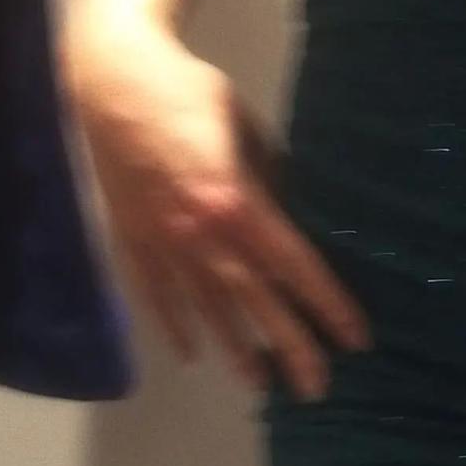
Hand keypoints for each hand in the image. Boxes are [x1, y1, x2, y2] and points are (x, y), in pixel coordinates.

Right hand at [66, 20, 370, 398]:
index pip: (292, 264)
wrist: (112, 79)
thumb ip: (267, 176)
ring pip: (204, 305)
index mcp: (235, 199)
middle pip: (251, 299)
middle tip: (315, 387)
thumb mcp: (245, 126)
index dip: (326, 303)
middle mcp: (198, 231)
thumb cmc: (188, 92)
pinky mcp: (130, 237)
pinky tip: (191, 352)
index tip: (354, 338)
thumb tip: (284, 212)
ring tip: (259, 383)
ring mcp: (160, 239)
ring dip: (233, 346)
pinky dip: (174, 323)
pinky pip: (155, 293)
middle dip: (287, 344)